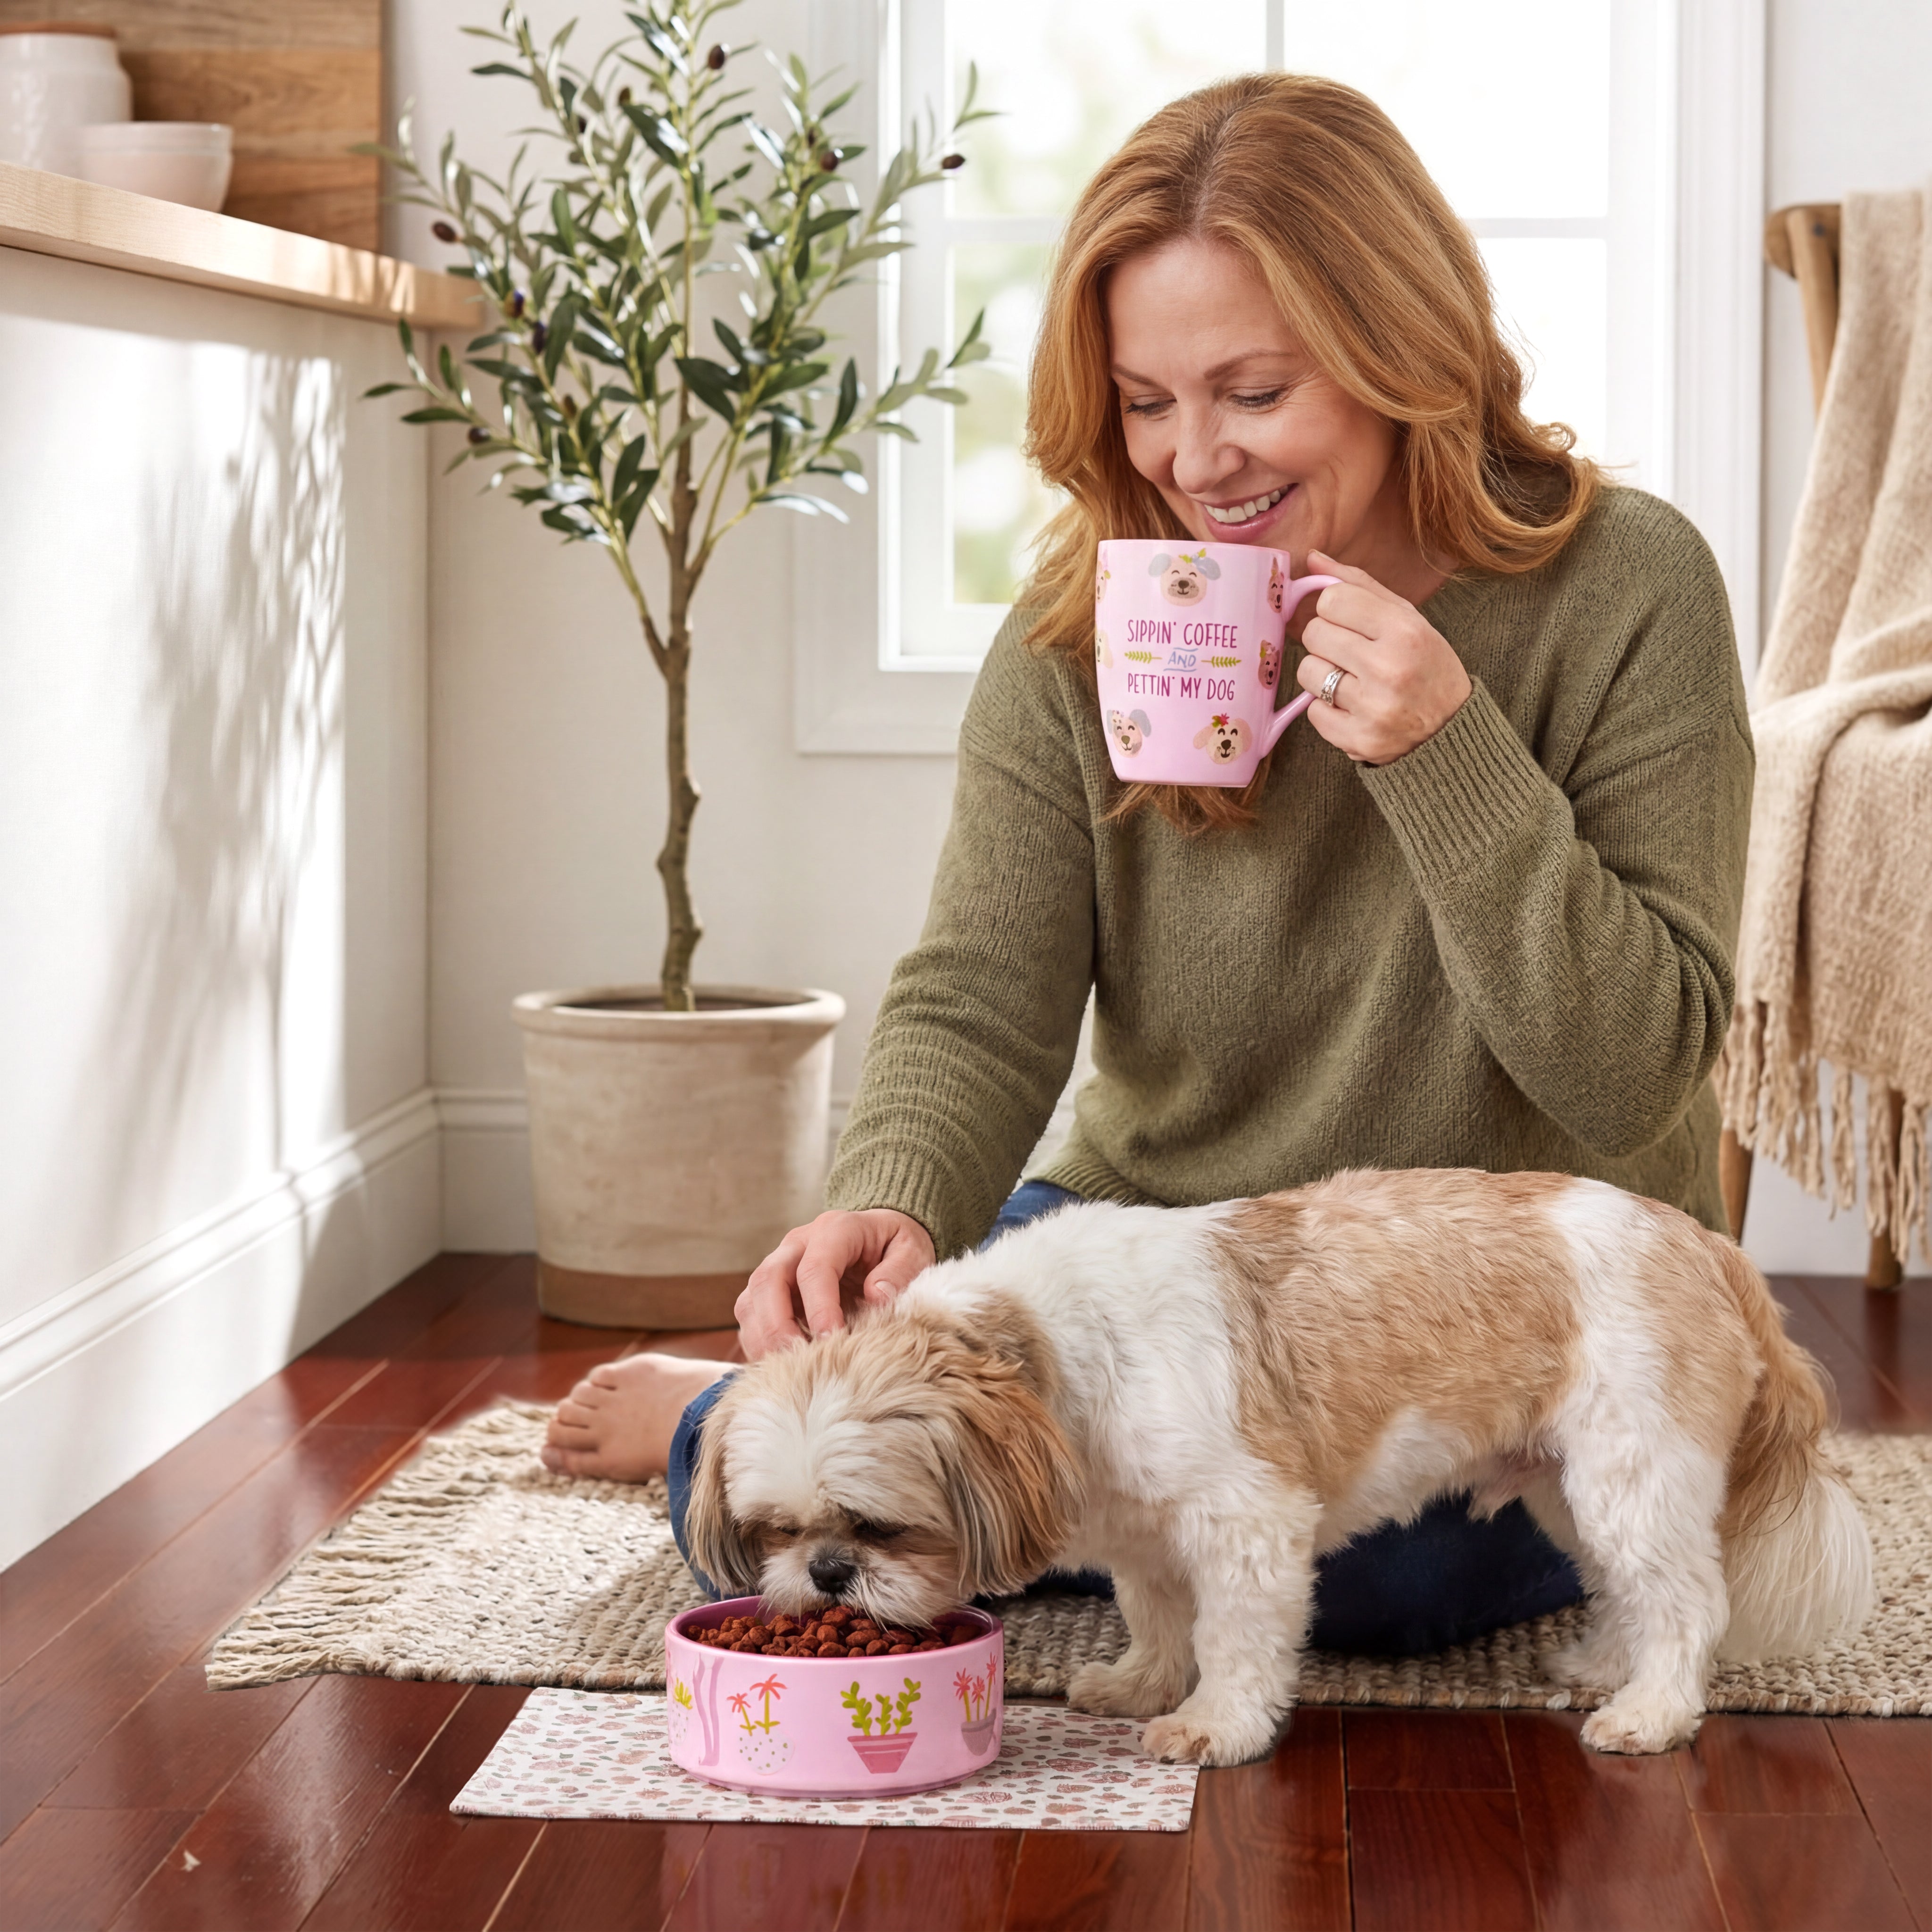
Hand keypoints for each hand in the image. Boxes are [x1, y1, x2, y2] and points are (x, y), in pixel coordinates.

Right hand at [735, 1208, 936, 1359]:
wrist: (879, 1237)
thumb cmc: (895, 1246)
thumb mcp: (913, 1250)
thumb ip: (899, 1271)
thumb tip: (877, 1297)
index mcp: (835, 1229)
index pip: (814, 1268)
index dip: (819, 1307)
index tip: (832, 1339)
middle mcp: (797, 1244)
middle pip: (768, 1280)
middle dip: (778, 1327)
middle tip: (799, 1363)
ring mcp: (778, 1265)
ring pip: (752, 1300)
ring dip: (763, 1339)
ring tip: (789, 1371)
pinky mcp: (769, 1289)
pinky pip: (750, 1316)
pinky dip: (759, 1343)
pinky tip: (781, 1367)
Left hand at [1294, 551, 1471, 764]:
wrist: (1451, 728)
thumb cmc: (1426, 665)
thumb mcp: (1407, 618)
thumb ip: (1359, 586)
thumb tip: (1312, 559)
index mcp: (1404, 630)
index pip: (1332, 600)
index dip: (1334, 609)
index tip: (1349, 621)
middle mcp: (1388, 668)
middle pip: (1314, 634)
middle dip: (1326, 640)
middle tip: (1351, 652)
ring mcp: (1372, 708)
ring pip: (1307, 672)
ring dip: (1323, 674)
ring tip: (1352, 680)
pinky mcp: (1358, 740)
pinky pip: (1313, 712)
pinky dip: (1327, 708)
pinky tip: (1354, 707)